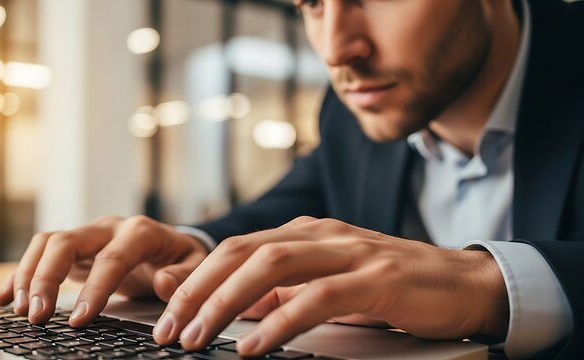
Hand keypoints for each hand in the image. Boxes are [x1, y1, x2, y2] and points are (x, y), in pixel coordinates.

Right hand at [0, 215, 207, 326]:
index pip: (112, 258)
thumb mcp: (195, 266)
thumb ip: (183, 276)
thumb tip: (161, 282)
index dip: (95, 288)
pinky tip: (5, 297)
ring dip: (28, 275)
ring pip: (48, 243)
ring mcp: (89, 235)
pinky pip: (41, 253)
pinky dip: (21, 273)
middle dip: (47, 278)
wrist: (173, 244)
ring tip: (20, 310)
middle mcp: (109, 227)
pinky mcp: (76, 248)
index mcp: (140, 232)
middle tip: (37, 315)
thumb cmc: (183, 257)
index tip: (80, 320)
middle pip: (67, 242)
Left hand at [153, 216, 508, 355]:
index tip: (165, 313)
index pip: (235, 248)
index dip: (195, 279)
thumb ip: (283, 291)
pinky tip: (255, 347)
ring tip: (197, 338)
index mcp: (305, 234)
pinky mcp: (376, 279)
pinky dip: (280, 321)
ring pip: (272, 266)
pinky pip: (317, 297)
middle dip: (197, 291)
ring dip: (227, 304)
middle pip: (242, 252)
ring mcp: (349, 252)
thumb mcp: (327, 285)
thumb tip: (234, 309)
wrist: (463, 282)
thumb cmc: (390, 287)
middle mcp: (321, 234)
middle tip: (169, 329)